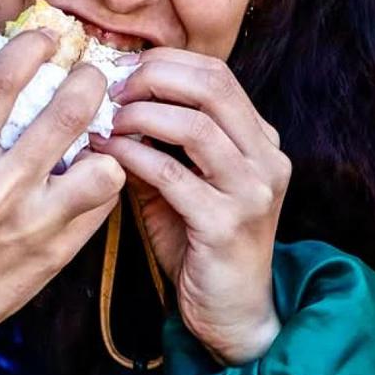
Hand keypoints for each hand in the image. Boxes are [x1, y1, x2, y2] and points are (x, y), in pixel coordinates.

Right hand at [0, 30, 125, 343]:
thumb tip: (18, 66)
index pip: (0, 83)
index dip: (31, 47)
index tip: (48, 38)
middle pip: (65, 114)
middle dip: (90, 81)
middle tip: (93, 76)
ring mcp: (32, 223)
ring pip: (101, 164)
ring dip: (108, 139)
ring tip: (100, 131)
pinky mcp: (59, 251)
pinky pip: (104, 202)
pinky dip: (106, 179)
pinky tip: (94, 173)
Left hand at [90, 48, 290, 365]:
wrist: (232, 312)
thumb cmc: (199, 241)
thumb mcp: (182, 180)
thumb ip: (159, 139)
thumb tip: (107, 97)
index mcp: (261, 139)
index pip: (217, 73)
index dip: (165, 62)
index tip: (121, 69)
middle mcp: (267, 158)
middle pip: (212, 87)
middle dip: (153, 78)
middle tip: (111, 89)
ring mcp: (253, 191)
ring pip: (195, 126)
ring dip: (140, 115)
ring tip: (107, 120)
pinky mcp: (226, 225)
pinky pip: (171, 174)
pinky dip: (132, 155)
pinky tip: (107, 152)